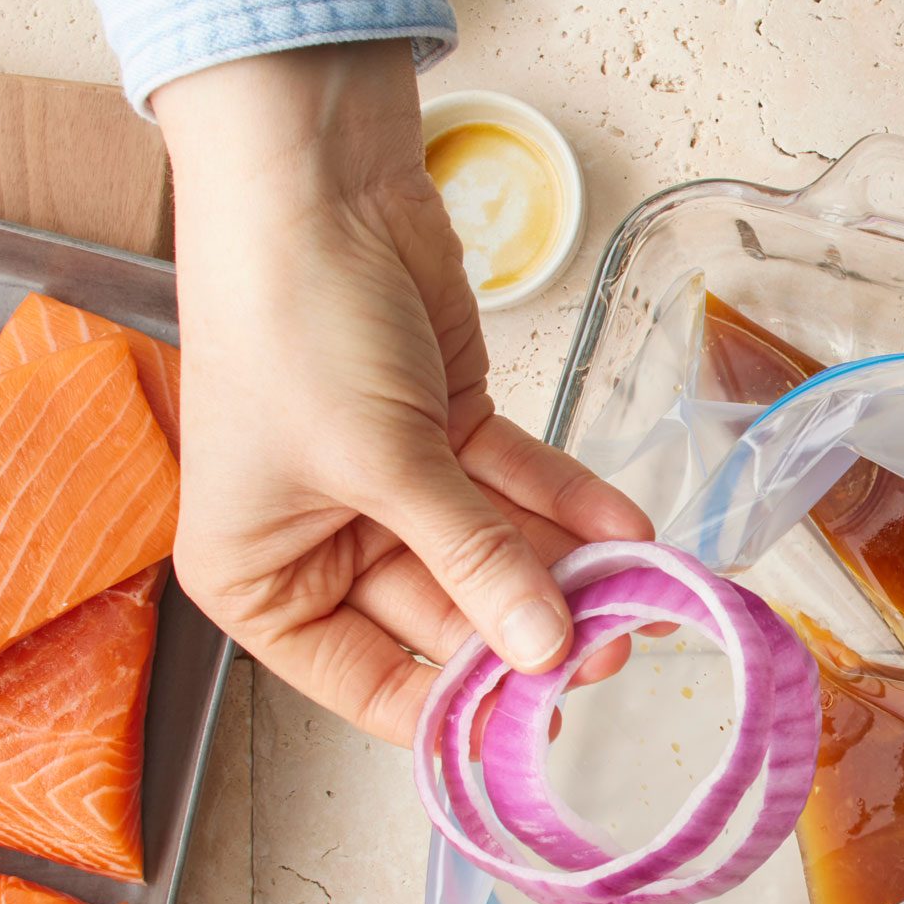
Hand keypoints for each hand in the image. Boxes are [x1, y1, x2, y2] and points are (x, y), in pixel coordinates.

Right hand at [156, 42, 648, 744]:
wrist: (312, 181)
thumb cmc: (292, 323)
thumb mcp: (381, 462)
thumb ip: (475, 560)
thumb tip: (547, 651)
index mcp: (258, 581)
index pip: (371, 685)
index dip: (459, 707)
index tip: (545, 723)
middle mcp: (320, 545)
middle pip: (447, 620)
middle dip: (532, 629)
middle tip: (621, 646)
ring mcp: (389, 487)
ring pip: (494, 552)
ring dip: (568, 568)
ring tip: (646, 591)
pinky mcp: (445, 429)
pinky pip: (517, 487)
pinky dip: (571, 502)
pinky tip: (632, 530)